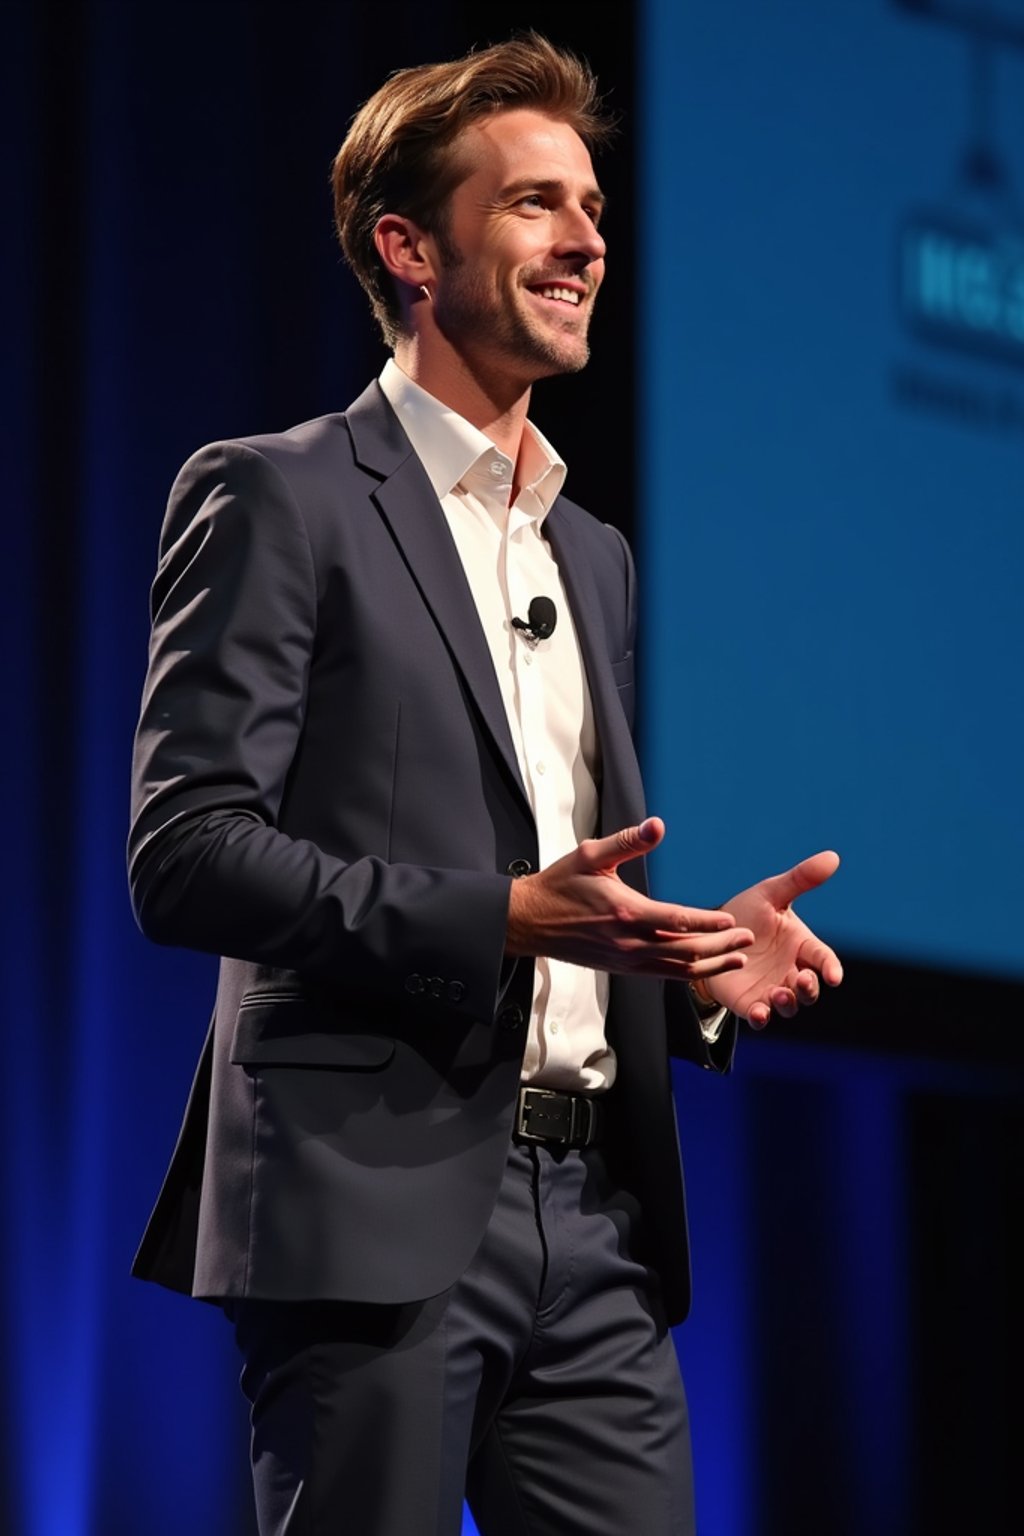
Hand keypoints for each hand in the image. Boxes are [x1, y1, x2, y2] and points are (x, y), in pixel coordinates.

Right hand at [506, 817, 754, 979]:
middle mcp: (629, 942)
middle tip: (747, 939)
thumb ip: (628, 841)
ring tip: (737, 959)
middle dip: (721, 946)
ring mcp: (626, 959)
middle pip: (686, 950)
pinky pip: (661, 975)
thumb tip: (657, 825)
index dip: (710, 923)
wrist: (530, 921)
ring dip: (711, 964)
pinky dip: (687, 973)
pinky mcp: (622, 968)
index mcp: (625, 912)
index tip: (733, 921)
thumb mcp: (591, 854)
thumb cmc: (559, 885)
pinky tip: (703, 968)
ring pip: (677, 968)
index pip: (678, 920)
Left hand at [696, 851, 842, 1027]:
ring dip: (788, 1003)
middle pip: (810, 989)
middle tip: (802, 980)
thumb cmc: (747, 912)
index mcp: (802, 946)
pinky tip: (759, 1013)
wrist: (709, 932)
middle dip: (810, 988)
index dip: (830, 968)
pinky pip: (760, 1016)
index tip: (833, 975)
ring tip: (780, 993)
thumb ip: (799, 879)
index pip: (823, 959)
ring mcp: (771, 989)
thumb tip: (833, 856)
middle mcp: (791, 971)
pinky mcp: (750, 1002)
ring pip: (789, 1005)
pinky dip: (762, 1017)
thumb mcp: (770, 893)